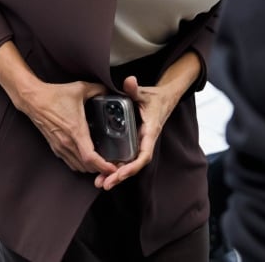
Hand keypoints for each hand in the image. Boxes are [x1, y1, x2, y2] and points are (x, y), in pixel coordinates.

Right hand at [19, 79, 115, 175]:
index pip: (90, 157)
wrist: (33, 100)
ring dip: (90, 168)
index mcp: (76, 130)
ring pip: (78, 167)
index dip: (103, 166)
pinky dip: (80, 165)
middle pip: (86, 167)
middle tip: (112, 165)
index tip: (113, 168)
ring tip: (102, 164)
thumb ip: (98, 89)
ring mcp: (60, 147)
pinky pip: (70, 162)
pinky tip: (86, 159)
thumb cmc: (55, 95)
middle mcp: (67, 142)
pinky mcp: (55, 147)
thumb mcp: (80, 88)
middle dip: (101, 169)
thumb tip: (109, 90)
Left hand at [94, 75, 182, 190]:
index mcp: (150, 132)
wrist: (164, 99)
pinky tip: (103, 173)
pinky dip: (116, 167)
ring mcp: (139, 143)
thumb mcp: (144, 93)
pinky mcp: (134, 143)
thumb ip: (135, 89)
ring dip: (116, 175)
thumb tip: (129, 80)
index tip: (119, 173)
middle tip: (104, 184)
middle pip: (134, 165)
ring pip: (129, 165)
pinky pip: (126, 158)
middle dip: (120, 176)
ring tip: (100, 183)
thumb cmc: (154, 97)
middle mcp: (145, 141)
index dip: (132, 166)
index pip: (144, 155)